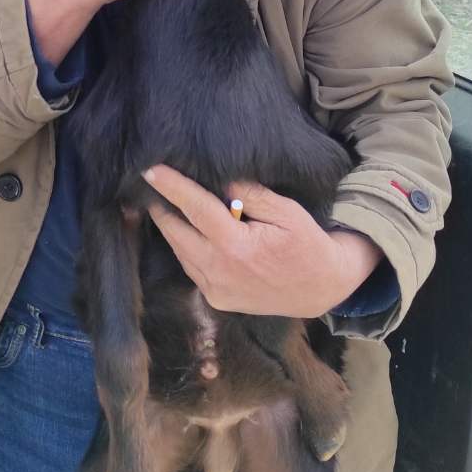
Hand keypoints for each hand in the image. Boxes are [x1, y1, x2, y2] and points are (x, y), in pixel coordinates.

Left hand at [142, 166, 381, 317]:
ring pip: (180, 252)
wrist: (321, 289)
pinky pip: (191, 267)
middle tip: (150, 184)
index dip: (172, 187)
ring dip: (171, 227)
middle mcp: (219, 272)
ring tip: (165, 202)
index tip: (150, 170)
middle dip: (161, 207)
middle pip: (176, 232)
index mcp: (236, 247)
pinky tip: (187, 230)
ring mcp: (215, 290)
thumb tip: (218, 179)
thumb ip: (250, 194)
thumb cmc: (306, 244)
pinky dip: (185, 247)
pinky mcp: (216, 300)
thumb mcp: (285, 212)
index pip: (195, 209)